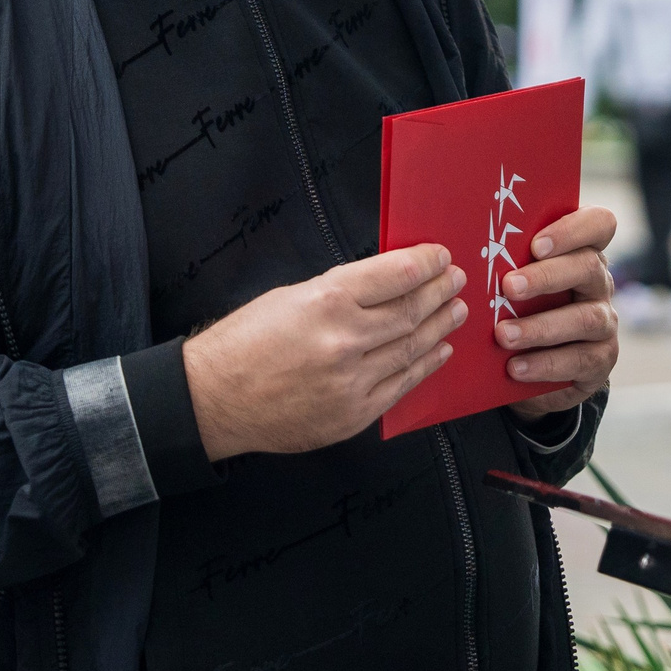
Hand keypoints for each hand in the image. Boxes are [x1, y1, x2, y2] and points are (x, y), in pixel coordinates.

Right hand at [184, 246, 468, 460]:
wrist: (213, 400)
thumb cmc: (244, 343)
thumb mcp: (290, 296)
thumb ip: (342, 291)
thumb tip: (388, 283)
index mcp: (326, 302)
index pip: (396, 275)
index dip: (426, 263)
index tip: (441, 256)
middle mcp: (344, 341)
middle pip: (410, 311)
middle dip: (440, 292)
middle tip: (457, 280)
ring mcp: (352, 381)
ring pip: (412, 347)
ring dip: (440, 326)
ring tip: (456, 310)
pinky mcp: (354, 414)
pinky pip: (402, 385)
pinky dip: (425, 364)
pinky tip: (439, 349)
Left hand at [493, 205, 619, 420]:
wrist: (528, 367)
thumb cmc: (514, 309)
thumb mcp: (510, 279)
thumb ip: (499, 258)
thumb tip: (454, 241)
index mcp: (581, 251)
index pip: (599, 224)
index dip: (572, 230)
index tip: (536, 244)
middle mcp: (598, 282)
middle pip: (589, 267)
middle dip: (547, 276)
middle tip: (508, 287)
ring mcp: (605, 320)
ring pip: (587, 318)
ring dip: (542, 326)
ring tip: (503, 335)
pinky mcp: (602, 357)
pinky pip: (582, 359)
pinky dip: (546, 363)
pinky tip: (515, 367)